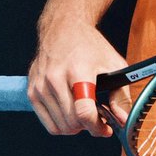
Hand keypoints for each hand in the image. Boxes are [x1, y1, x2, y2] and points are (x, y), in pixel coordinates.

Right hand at [28, 23, 128, 137]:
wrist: (63, 27)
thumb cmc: (91, 46)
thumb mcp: (113, 63)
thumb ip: (120, 94)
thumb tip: (123, 121)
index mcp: (78, 70)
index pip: (83, 111)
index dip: (97, 127)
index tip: (106, 128)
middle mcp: (55, 78)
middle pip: (72, 122)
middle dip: (89, 127)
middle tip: (99, 119)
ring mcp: (40, 85)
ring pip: (61, 126)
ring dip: (76, 127)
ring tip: (85, 113)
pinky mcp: (32, 91)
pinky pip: (49, 123)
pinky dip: (62, 124)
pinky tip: (72, 111)